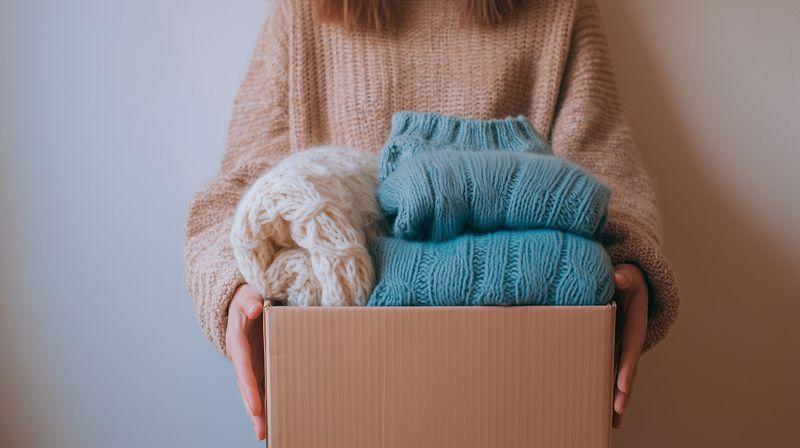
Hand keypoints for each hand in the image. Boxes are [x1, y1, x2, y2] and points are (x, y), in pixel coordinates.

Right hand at [226, 283, 265, 440]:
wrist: (245, 300)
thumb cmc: (247, 297)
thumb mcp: (247, 295)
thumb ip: (250, 301)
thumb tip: (256, 307)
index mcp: (238, 340)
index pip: (243, 367)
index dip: (249, 386)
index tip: (255, 406)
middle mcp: (242, 357)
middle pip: (246, 386)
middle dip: (253, 408)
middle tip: (261, 429)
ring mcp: (251, 362)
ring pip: (253, 390)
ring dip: (258, 412)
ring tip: (265, 433)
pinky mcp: (259, 364)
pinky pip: (262, 384)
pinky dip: (266, 401)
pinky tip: (274, 418)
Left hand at [611, 263, 648, 428]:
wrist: (631, 281)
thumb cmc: (628, 278)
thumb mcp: (629, 274)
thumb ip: (623, 277)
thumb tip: (617, 277)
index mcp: (635, 324)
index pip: (630, 348)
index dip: (626, 367)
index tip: (622, 385)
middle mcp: (630, 341)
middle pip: (628, 369)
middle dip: (623, 392)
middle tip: (616, 412)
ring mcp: (622, 347)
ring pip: (620, 375)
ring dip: (616, 397)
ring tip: (611, 421)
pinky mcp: (613, 348)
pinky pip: (610, 370)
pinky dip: (607, 387)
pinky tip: (602, 407)